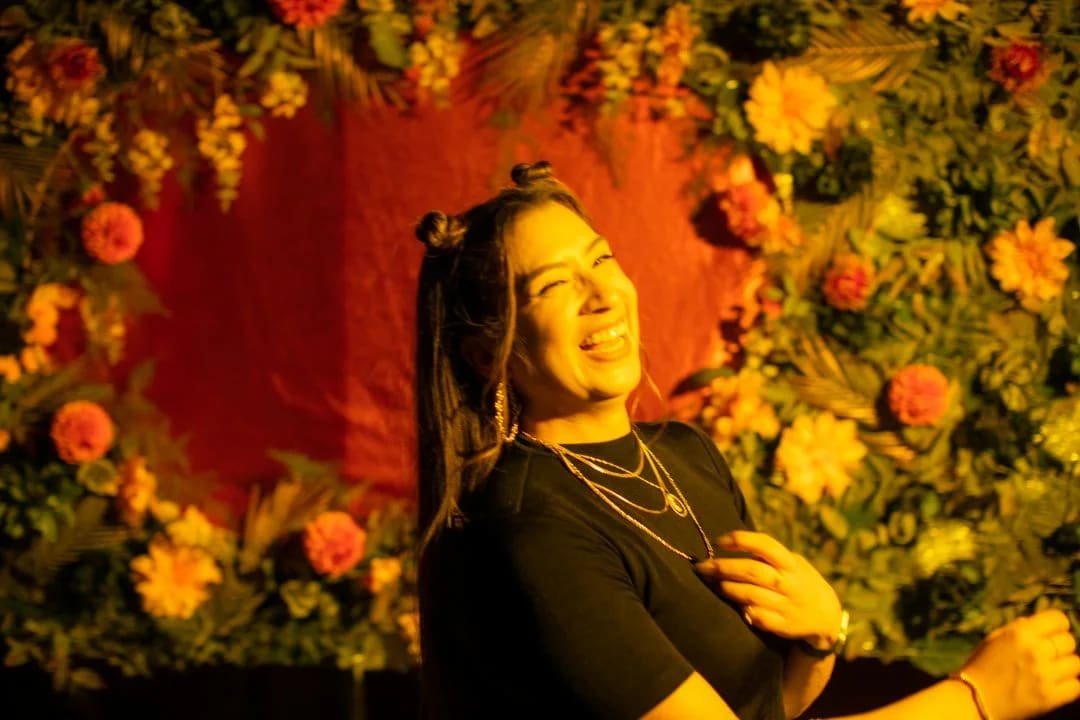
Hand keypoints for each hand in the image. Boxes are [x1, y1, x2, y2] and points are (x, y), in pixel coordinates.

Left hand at [695, 530, 841, 648]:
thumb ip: (768, 556)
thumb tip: (730, 545)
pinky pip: (758, 617)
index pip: (765, 544)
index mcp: (791, 563)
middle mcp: (789, 583)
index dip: (740, 539)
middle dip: (723, 567)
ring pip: (750, 595)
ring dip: (728, 588)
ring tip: (713, 583)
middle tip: (701, 566)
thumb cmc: (799, 581)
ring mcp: (786, 605)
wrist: (826, 616)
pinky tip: (733, 605)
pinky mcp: (783, 625)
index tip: (718, 541)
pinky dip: (743, 611)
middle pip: (752, 571)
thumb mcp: (793, 563)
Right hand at [960, 609, 1079, 719]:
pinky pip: (1076, 686)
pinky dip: (1068, 685)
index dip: (1058, 625)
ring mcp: (1044, 675)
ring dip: (1065, 666)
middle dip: (1060, 646)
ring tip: (1051, 671)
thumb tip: (1044, 624)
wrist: (974, 699)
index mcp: (1019, 633)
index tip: (1054, 633)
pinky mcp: (1050, 697)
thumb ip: (1019, 628)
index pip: (1058, 619)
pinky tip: (1055, 684)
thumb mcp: (995, 639)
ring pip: (1075, 663)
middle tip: (1049, 655)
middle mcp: (1034, 651)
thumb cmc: (982, 666)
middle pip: (1068, 641)